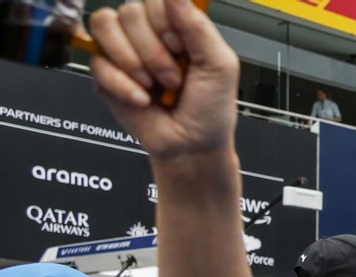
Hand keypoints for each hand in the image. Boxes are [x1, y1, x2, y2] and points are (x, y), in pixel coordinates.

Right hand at [88, 0, 238, 163]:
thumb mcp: (219, 67)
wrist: (191, 146)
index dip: (164, 22)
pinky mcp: (105, 72)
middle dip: (153, 51)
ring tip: (154, 85)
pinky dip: (123, 85)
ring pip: (105, 25)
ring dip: (134, 62)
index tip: (181, 49)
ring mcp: (122, 50)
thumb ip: (199, 28)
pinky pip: (98, 61)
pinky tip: (142, 99)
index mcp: (176, 25)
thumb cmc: (209, 108)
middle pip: (129, 11)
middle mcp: (147, 32)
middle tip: (172, 78)